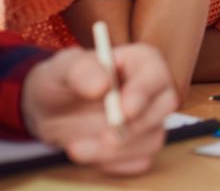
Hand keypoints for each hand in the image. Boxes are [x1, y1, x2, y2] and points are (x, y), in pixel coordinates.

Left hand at [21, 44, 177, 175]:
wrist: (49, 111)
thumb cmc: (61, 81)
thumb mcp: (61, 69)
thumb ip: (80, 71)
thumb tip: (102, 85)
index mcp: (140, 62)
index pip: (155, 73)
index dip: (144, 92)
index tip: (125, 111)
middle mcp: (152, 91)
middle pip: (164, 107)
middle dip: (136, 126)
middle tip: (105, 137)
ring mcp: (148, 120)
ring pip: (153, 139)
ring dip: (117, 150)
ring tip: (76, 148)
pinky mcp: (138, 146)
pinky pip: (139, 161)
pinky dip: (115, 163)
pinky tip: (89, 153)